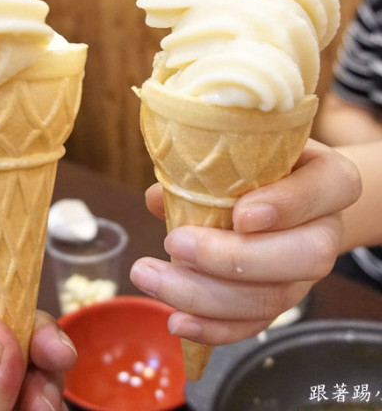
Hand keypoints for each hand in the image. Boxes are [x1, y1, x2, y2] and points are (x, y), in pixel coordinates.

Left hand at [130, 139, 360, 344]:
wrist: (281, 197)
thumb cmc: (256, 167)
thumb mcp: (240, 153)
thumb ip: (206, 171)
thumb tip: (158, 199)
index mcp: (328, 179)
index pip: (329, 186)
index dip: (287, 205)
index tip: (240, 215)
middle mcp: (326, 229)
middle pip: (305, 256)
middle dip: (233, 258)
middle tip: (174, 244)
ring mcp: (306, 273)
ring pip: (273, 298)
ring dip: (206, 296)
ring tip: (152, 280)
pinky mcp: (281, 302)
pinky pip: (255, 324)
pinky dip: (214, 328)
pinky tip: (177, 322)